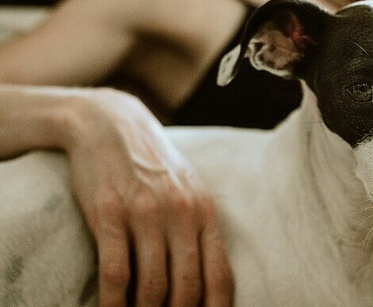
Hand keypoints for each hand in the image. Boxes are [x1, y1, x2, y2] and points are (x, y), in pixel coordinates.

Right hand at [65, 88, 232, 305]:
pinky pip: (115, 272)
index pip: (220, 275)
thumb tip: (206, 278)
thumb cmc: (152, 165)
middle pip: (187, 288)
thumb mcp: (188, 190)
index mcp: (204, 212)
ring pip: (152, 287)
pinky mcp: (110, 214)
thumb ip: (199, 229)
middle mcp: (181, 214)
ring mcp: (145, 214)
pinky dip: (113, 302)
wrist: (111, 125)